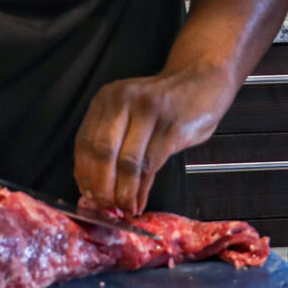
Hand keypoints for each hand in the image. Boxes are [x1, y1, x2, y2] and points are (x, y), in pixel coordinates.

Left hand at [76, 62, 240, 214]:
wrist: (203, 79)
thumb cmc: (166, 102)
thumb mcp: (132, 110)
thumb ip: (114, 138)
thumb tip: (98, 184)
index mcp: (107, 99)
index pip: (85, 141)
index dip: (84, 174)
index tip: (88, 195)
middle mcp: (124, 101)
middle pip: (103, 152)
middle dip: (102, 187)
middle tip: (105, 208)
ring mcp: (149, 113)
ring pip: (128, 162)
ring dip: (124, 192)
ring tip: (124, 209)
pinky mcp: (172, 127)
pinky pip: (151, 165)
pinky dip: (143, 189)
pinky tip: (140, 201)